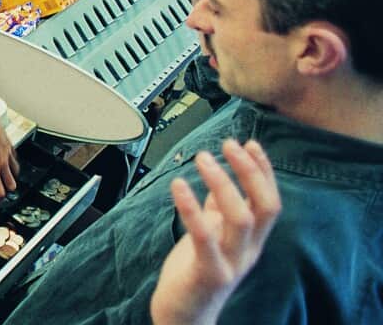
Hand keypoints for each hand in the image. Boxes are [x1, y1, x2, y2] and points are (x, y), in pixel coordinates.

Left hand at [0, 78, 17, 198]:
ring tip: (4, 178)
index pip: (0, 191)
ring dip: (10, 176)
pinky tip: (7, 161)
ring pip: (16, 171)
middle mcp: (2, 161)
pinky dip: (12, 162)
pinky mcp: (8, 143)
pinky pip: (15, 157)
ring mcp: (7, 152)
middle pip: (11, 183)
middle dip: (5, 188)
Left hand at [150, 140, 281, 324]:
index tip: (249, 143)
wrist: (184, 317)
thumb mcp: (213, 237)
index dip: (263, 171)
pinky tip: (178, 184)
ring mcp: (231, 263)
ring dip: (222, 182)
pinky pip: (204, 236)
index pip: (270, 200)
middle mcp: (248, 251)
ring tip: (203, 157)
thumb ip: (218, 211)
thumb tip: (220, 178)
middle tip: (229, 144)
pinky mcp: (209, 273)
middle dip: (250, 171)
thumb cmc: (196, 274)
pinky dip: (192, 207)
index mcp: (252, 241)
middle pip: (265, 206)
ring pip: (240, 218)